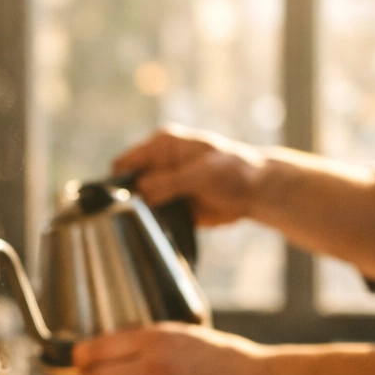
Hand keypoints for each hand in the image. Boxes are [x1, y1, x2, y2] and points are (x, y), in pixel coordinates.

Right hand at [112, 126, 266, 226]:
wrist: (256, 192)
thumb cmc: (233, 172)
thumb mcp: (200, 175)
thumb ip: (168, 182)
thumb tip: (140, 191)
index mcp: (161, 145)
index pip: (125, 162)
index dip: (118, 182)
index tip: (120, 203)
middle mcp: (158, 164)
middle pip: (127, 184)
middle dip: (127, 201)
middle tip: (137, 217)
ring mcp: (163, 184)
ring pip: (136, 202)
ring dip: (140, 215)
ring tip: (152, 224)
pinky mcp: (170, 203)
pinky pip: (152, 216)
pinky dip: (152, 223)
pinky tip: (159, 229)